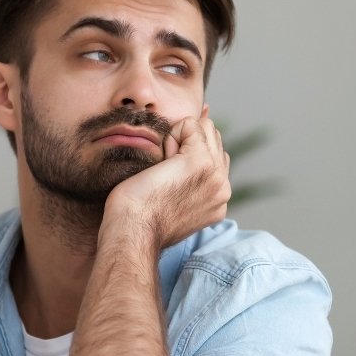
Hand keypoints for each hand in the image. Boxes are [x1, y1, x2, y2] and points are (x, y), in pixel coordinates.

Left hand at [102, 114, 230, 248]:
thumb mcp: (171, 201)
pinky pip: (190, 125)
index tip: (168, 181)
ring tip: (163, 170)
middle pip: (214, 138)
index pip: (215, 156)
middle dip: (185, 144)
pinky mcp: (201, 162)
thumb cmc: (139, 217)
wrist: (132, 231)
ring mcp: (216, 175)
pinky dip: (170, 135)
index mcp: (218, 200)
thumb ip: (188, 182)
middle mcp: (223, 188)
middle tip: (163, 175)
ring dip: (178, 140)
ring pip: (205, 128)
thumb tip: (186, 146)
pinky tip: (160, 163)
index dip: (186, 155)